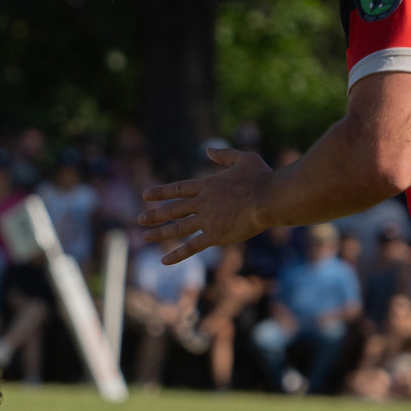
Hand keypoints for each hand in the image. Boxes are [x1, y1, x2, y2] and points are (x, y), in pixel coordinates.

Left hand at [139, 148, 271, 264]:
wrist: (270, 199)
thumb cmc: (262, 178)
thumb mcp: (243, 159)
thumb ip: (225, 155)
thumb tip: (208, 149)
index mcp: (207, 185)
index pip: (178, 189)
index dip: (161, 193)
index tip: (145, 195)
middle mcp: (202, 203)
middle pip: (173, 209)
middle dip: (155, 215)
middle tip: (140, 218)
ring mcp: (207, 220)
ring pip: (177, 228)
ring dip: (160, 233)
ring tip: (144, 236)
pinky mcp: (215, 236)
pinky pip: (192, 247)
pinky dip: (177, 254)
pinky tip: (165, 260)